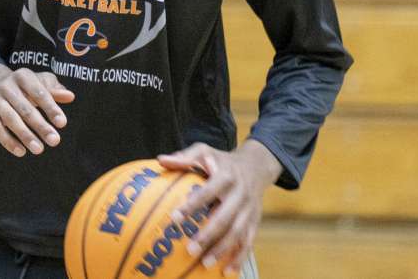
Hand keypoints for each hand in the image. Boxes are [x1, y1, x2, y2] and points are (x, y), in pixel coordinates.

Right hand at [0, 64, 74, 156]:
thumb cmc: (24, 86)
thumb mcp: (39, 82)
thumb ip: (54, 90)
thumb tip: (70, 96)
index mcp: (23, 76)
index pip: (39, 93)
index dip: (51, 108)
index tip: (62, 123)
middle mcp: (7, 86)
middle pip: (25, 109)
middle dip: (41, 126)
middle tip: (55, 141)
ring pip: (10, 119)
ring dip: (25, 135)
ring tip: (39, 149)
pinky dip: (8, 141)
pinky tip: (21, 152)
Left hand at [158, 140, 282, 275]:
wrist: (256, 166)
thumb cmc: (221, 161)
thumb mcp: (204, 151)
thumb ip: (184, 157)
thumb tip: (161, 160)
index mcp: (226, 175)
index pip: (208, 191)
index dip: (193, 204)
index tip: (175, 218)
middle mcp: (240, 193)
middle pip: (225, 217)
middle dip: (208, 235)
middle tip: (189, 250)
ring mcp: (250, 209)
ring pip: (238, 232)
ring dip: (222, 250)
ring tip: (205, 264)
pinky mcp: (256, 221)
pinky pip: (249, 241)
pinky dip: (240, 258)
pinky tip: (228, 272)